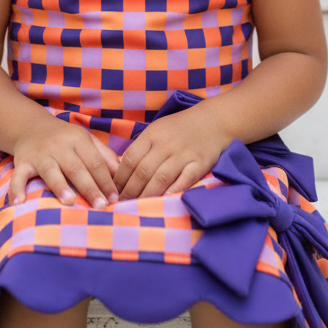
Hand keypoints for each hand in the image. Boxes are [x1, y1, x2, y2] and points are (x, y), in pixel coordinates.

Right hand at [9, 117, 119, 209]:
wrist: (31, 126)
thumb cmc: (65, 139)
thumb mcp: (86, 141)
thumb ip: (104, 156)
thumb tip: (124, 174)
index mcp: (78, 139)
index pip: (95, 162)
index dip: (106, 181)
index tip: (115, 199)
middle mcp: (59, 145)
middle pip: (76, 168)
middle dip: (89, 188)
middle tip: (101, 206)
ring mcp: (40, 154)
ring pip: (51, 170)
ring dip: (59, 186)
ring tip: (69, 201)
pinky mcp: (22, 162)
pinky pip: (19, 175)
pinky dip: (17, 188)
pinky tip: (19, 202)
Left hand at [114, 105, 231, 200]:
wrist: (213, 121)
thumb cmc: (180, 128)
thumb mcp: (157, 131)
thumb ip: (141, 148)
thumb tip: (119, 169)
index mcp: (152, 134)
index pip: (130, 158)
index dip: (120, 178)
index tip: (114, 192)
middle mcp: (166, 143)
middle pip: (143, 171)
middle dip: (130, 191)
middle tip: (122, 204)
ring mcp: (184, 153)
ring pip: (161, 177)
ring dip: (147, 195)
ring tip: (139, 207)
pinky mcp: (200, 162)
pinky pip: (185, 179)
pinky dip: (174, 190)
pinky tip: (165, 199)